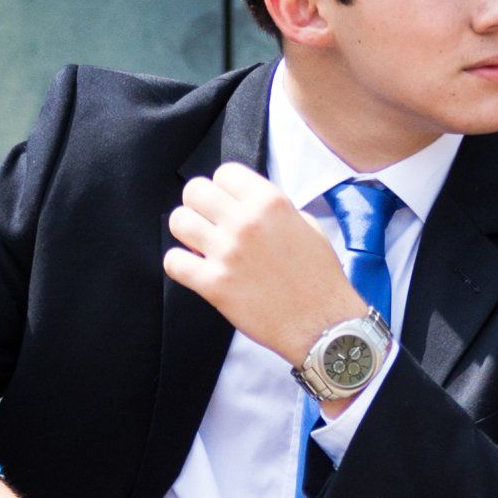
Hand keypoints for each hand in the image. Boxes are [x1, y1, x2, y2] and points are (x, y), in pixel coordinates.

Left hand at [162, 164, 363, 379]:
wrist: (324, 324)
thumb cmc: (319, 278)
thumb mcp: (307, 225)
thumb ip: (274, 209)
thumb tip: (246, 204)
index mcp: (270, 202)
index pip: (224, 173)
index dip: (223, 189)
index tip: (227, 204)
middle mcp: (246, 222)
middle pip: (195, 191)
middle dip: (199, 205)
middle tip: (209, 223)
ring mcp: (227, 253)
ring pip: (178, 221)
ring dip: (187, 232)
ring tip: (200, 246)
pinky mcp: (214, 285)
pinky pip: (173, 262)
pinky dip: (180, 264)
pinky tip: (195, 269)